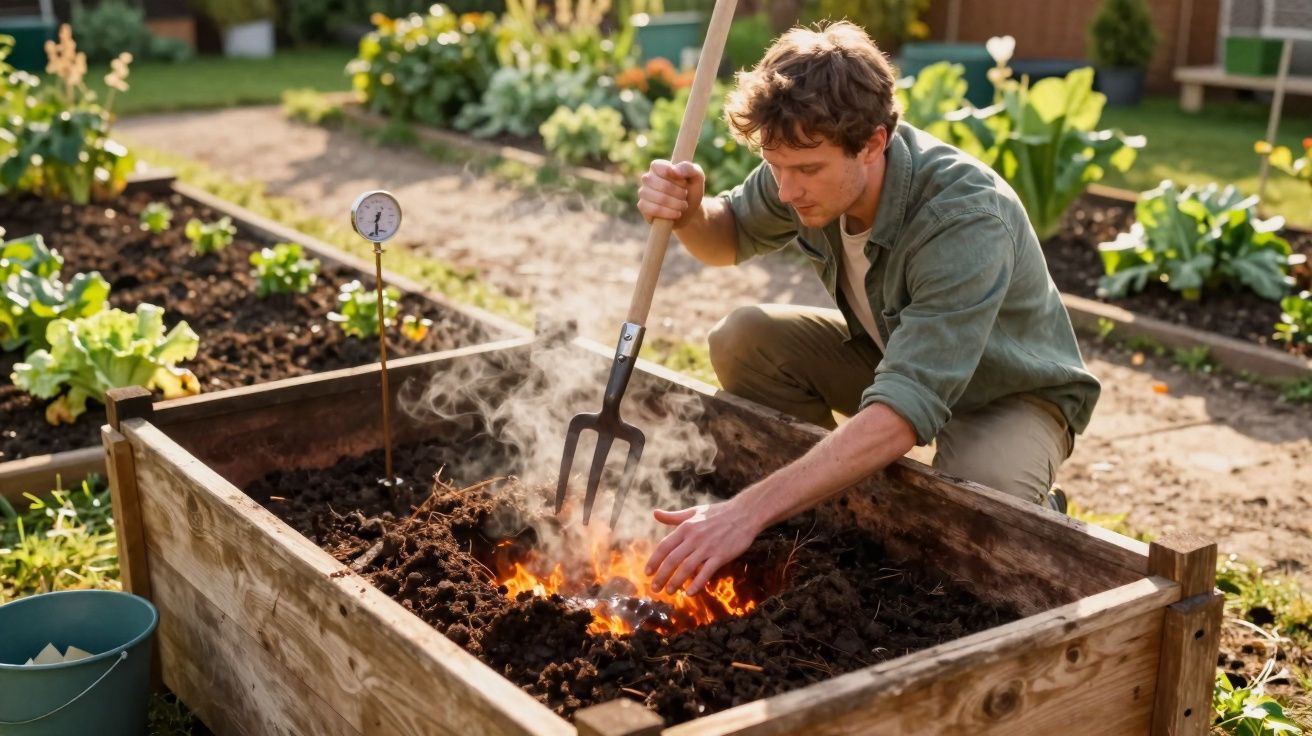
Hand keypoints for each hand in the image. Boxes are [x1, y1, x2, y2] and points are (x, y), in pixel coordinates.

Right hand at [637, 159, 705, 228]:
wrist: (689, 211)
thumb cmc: (691, 190)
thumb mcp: (697, 176)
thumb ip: (688, 168)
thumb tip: (674, 171)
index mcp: (658, 166)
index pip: (659, 167)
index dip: (675, 177)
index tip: (684, 183)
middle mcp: (647, 178)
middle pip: (663, 185)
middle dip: (679, 193)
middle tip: (685, 196)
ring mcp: (643, 192)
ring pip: (660, 198)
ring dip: (676, 204)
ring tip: (683, 206)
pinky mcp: (643, 206)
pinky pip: (654, 209)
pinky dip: (669, 213)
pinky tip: (676, 213)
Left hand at [644, 499, 759, 594]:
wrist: (744, 513)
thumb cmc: (718, 512)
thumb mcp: (694, 512)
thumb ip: (674, 516)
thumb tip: (655, 513)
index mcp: (686, 527)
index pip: (664, 546)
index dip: (654, 561)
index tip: (647, 573)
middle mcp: (694, 538)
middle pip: (672, 560)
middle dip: (661, 576)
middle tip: (654, 588)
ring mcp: (708, 547)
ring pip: (687, 568)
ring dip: (676, 582)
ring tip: (669, 592)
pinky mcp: (721, 555)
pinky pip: (706, 572)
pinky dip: (697, 584)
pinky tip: (690, 593)